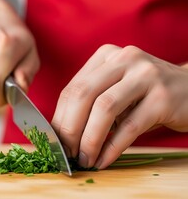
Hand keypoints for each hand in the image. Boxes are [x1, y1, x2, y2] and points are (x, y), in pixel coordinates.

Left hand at [51, 44, 187, 168]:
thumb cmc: (145, 94)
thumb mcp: (116, 89)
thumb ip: (91, 103)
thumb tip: (63, 134)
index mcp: (106, 56)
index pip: (73, 88)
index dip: (60, 117)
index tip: (54, 140)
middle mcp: (124, 58)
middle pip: (84, 94)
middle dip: (70, 129)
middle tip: (66, 152)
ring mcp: (145, 75)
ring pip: (105, 108)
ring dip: (90, 139)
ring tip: (84, 159)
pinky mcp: (163, 96)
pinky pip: (130, 126)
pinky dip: (113, 147)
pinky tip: (103, 160)